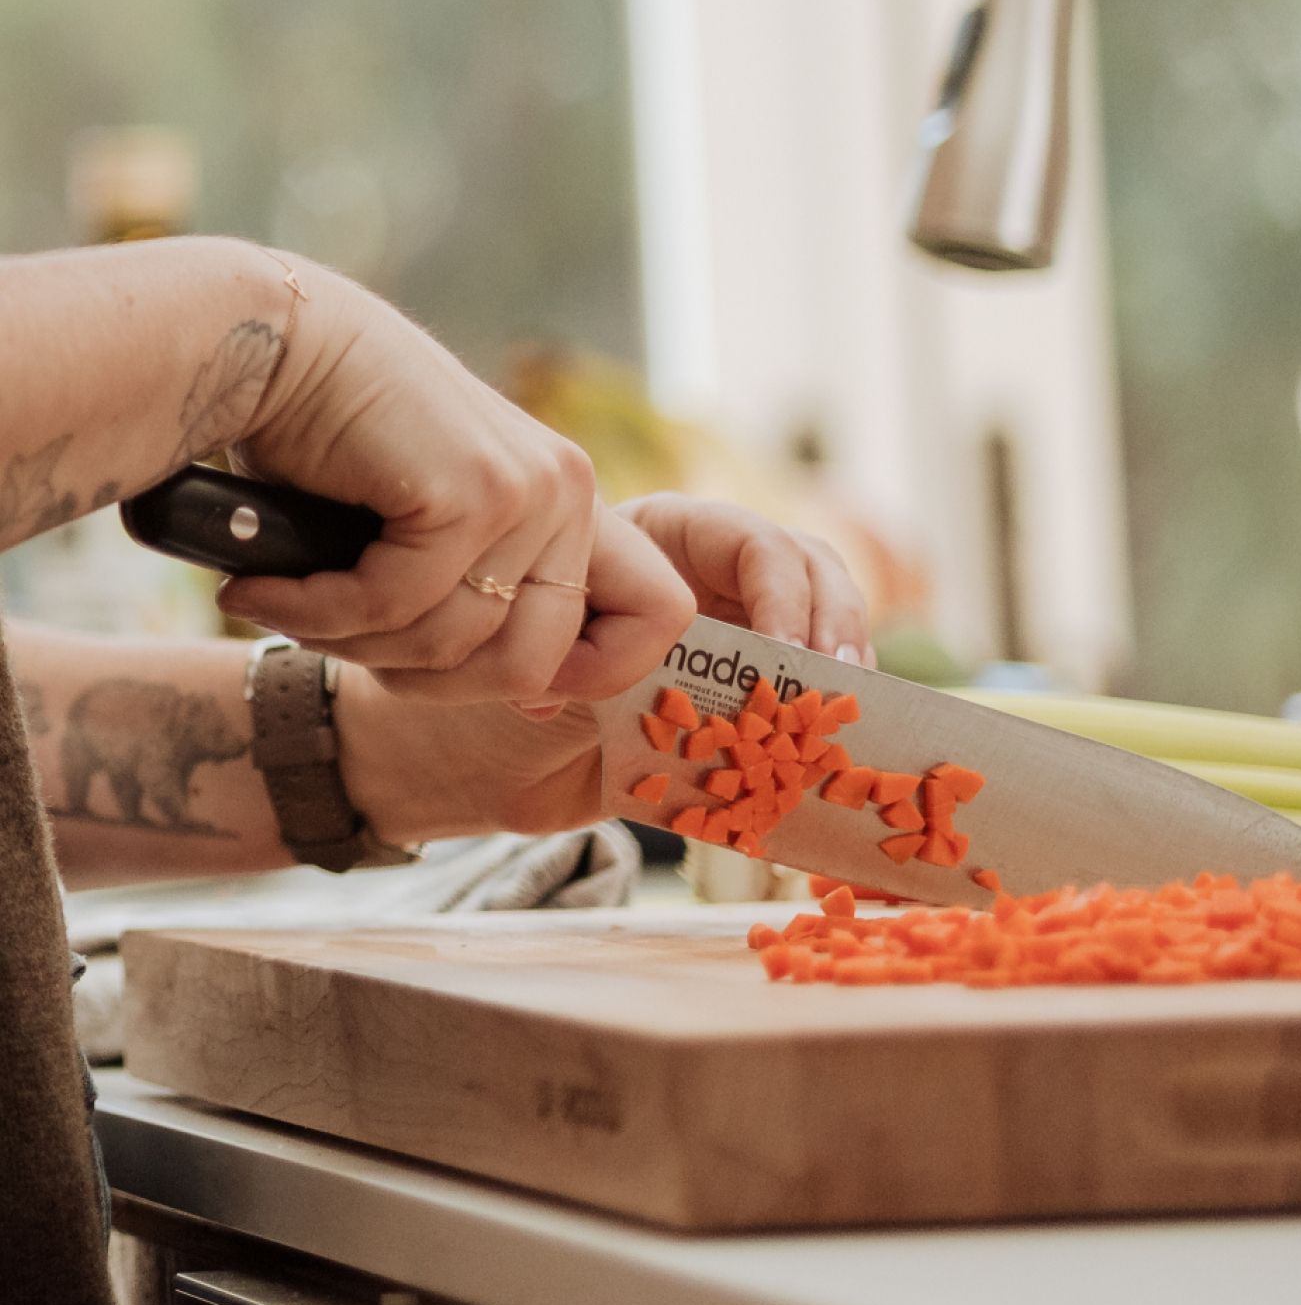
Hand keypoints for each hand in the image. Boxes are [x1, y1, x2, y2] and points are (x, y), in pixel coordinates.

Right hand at [216, 252, 694, 703]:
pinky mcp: (472, 489)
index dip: (587, 675)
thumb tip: (542, 704)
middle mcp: (571, 494)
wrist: (276, 346)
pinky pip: (397, 608)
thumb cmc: (338, 455)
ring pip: (454, 645)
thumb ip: (489, 611)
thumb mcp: (437, 543)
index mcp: (574, 508)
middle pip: (531, 665)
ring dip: (356, 647)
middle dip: (428, 684)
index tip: (482, 678)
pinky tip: (264, 592)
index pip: (653, 619)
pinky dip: (318, 615)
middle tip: (348, 650)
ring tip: (291, 607)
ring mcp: (531, 489)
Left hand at [338, 496, 874, 838]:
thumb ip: (603, 662)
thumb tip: (683, 669)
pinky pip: (788, 709)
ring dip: (836, 673)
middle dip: (827, 621)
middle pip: (804, 573)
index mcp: (655, 544)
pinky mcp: (729, 713)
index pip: (745, 542)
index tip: (770, 655)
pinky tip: (820, 753)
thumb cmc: (483, 685)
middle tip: (828, 680)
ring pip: (813, 634)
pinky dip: (814, 728)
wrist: (457, 762)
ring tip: (837, 716)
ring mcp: (726, 646)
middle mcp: (703, 584)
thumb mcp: (535, 658)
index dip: (773, 594)